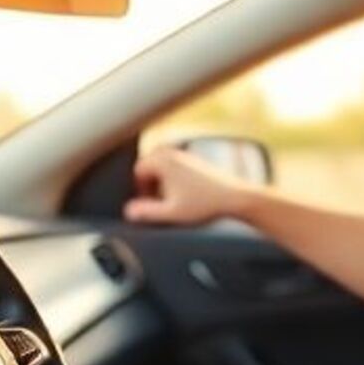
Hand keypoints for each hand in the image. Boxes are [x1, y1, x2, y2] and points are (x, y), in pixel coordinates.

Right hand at [123, 145, 251, 225]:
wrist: (235, 197)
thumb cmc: (205, 204)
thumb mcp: (172, 213)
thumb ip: (146, 212)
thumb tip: (128, 211)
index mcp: (163, 159)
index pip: (137, 171)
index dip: (140, 190)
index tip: (151, 204)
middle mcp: (173, 151)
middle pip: (148, 166)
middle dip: (149, 184)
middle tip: (160, 202)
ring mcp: (185, 153)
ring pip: (161, 166)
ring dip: (162, 182)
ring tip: (173, 200)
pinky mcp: (195, 160)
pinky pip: (174, 166)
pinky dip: (173, 179)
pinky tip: (186, 195)